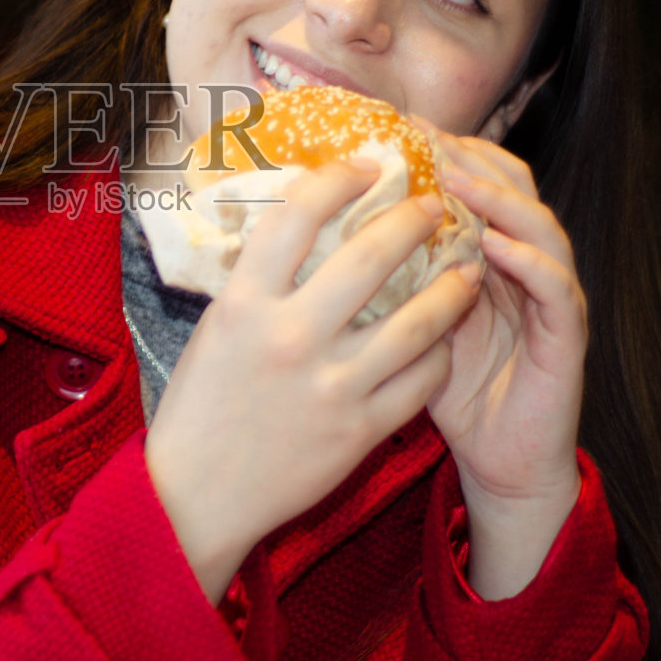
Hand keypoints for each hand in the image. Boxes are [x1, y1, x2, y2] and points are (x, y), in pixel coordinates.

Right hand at [144, 159, 480, 602]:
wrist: (195, 496)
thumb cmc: (202, 403)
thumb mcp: (219, 327)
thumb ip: (260, 280)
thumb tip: (309, 220)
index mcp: (244, 304)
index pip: (296, 216)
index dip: (338, 179)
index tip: (366, 164)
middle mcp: (290, 338)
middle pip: (370, 258)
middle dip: (414, 220)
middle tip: (434, 205)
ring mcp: (330, 387)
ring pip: (416, 321)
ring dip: (451, 287)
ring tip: (466, 268)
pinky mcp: (359, 432)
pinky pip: (420, 380)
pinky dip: (439, 352)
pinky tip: (444, 337)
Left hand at [427, 132, 587, 598]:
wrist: (500, 462)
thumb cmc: (449, 391)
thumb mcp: (406, 323)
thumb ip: (384, 277)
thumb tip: (319, 235)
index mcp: (485, 254)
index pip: (475, 180)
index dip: (443, 149)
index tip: (396, 125)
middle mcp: (524, 264)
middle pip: (513, 186)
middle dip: (470, 157)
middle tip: (426, 136)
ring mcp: (551, 297)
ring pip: (540, 227)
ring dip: (498, 199)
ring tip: (456, 181)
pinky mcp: (567, 337)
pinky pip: (557, 289)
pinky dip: (530, 262)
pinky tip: (496, 246)